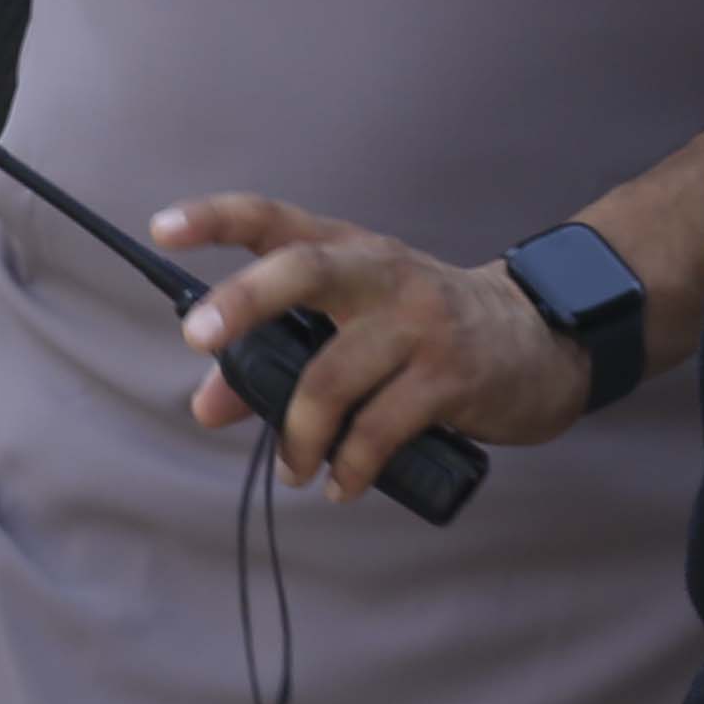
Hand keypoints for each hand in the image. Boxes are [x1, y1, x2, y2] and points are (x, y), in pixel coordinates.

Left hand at [151, 192, 589, 484]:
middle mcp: (380, 274)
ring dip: (298, 435)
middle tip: (199, 344)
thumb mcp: (354, 324)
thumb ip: (276, 356)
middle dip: (243, 304)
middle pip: (303, 274)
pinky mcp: (450, 375)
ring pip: (332, 377)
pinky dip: (351, 466)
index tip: (164, 227)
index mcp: (348, 251)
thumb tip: (206, 404)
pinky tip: (343, 484)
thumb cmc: (425, 328)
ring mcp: (418, 322)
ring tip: (293, 468)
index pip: (272, 219)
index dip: (215, 219)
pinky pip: (381, 428)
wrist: (540, 340)